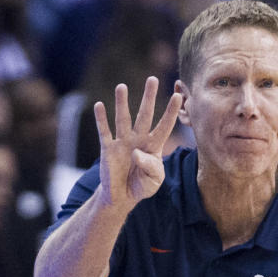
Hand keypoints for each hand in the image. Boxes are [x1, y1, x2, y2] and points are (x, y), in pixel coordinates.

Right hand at [95, 76, 181, 208]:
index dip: (171, 112)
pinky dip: (101, 120)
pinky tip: (99, 105)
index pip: (164, 126)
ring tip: (121, 87)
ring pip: (123, 119)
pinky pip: (104, 132)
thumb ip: (150, 168)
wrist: (122, 197)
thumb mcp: (153, 181)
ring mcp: (123, 142)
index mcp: (154, 146)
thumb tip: (137, 152)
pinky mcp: (108, 149)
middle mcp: (139, 139)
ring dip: (122, 103)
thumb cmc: (142, 186)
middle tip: (152, 79)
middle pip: (144, 115)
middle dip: (148, 98)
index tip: (178, 96)